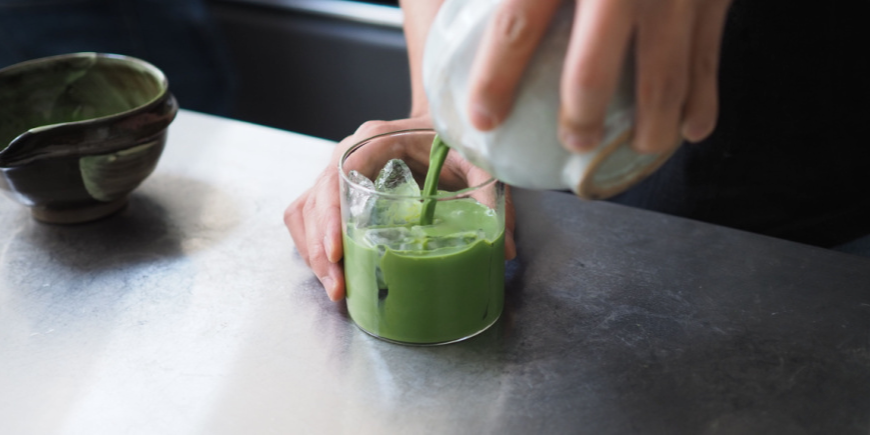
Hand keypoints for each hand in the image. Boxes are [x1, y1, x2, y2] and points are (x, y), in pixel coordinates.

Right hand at [284, 116, 516, 300]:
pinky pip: (310, 220)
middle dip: (319, 248)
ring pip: (304, 213)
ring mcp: (338, 174)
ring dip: (312, 253)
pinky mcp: (338, 194)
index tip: (338, 251)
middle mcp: (348, 154)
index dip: (331, 215)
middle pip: (313, 201)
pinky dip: (314, 249)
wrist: (438, 127)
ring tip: (336, 288)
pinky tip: (334, 275)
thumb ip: (491, 198)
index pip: (338, 175)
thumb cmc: (451, 139)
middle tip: (337, 285)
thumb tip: (504, 249)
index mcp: (375, 139)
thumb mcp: (475, 161)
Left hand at [466, 0, 732, 152]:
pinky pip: (710, 54)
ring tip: (638, 148)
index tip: (483, 118)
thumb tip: (438, 2)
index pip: (518, 26)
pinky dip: (703, 97)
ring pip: (665, 73)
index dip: (495, 79)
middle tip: (573, 141)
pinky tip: (692, 127)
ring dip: (650, 125)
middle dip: (581, 116)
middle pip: (595, 65)